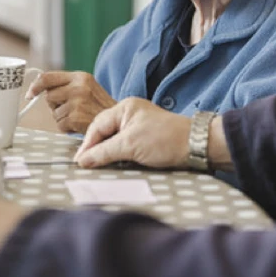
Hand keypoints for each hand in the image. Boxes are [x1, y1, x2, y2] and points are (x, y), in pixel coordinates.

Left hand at [26, 71, 116, 133]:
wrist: (118, 122)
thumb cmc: (99, 106)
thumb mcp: (86, 88)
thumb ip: (66, 85)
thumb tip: (38, 89)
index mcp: (80, 76)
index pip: (48, 77)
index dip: (35, 86)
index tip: (30, 94)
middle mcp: (78, 87)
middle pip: (49, 96)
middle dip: (56, 105)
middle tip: (72, 108)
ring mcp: (77, 102)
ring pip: (54, 113)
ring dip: (63, 118)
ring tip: (79, 116)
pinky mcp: (75, 117)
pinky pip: (59, 125)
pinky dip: (67, 128)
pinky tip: (80, 124)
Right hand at [75, 97, 191, 168]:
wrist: (196, 146)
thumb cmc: (165, 140)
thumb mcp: (130, 145)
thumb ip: (104, 152)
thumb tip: (82, 161)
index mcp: (125, 108)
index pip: (98, 125)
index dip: (87, 145)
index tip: (79, 163)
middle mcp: (130, 114)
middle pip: (104, 132)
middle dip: (95, 149)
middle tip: (86, 168)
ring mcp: (138, 126)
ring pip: (113, 141)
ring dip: (106, 154)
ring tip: (97, 169)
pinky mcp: (145, 139)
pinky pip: (124, 147)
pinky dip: (118, 156)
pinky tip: (114, 166)